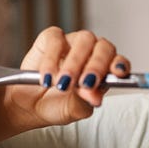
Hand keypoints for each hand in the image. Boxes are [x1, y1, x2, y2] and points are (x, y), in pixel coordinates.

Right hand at [12, 26, 130, 125]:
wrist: (28, 105)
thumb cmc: (55, 105)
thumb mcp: (72, 110)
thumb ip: (85, 102)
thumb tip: (94, 97)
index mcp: (103, 70)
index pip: (119, 62)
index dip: (120, 65)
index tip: (118, 73)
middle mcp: (92, 53)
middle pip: (104, 47)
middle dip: (97, 65)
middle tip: (85, 83)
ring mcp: (73, 42)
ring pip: (84, 39)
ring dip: (75, 63)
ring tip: (62, 84)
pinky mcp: (51, 38)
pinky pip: (57, 39)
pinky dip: (51, 60)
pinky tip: (47, 78)